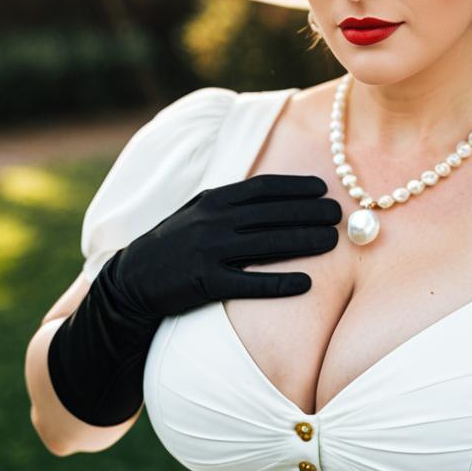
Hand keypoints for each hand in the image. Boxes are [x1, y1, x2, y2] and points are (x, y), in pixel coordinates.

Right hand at [111, 173, 341, 318]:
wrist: (133, 279)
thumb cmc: (176, 242)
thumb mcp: (198, 212)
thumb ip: (232, 202)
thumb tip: (276, 194)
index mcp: (213, 200)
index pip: (263, 188)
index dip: (296, 187)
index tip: (323, 190)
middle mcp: (213, 221)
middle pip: (273, 214)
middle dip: (310, 213)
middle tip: (338, 216)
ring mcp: (208, 251)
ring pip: (268, 244)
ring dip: (305, 242)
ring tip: (332, 242)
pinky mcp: (205, 282)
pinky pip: (250, 283)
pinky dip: (280, 283)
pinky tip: (305, 284)